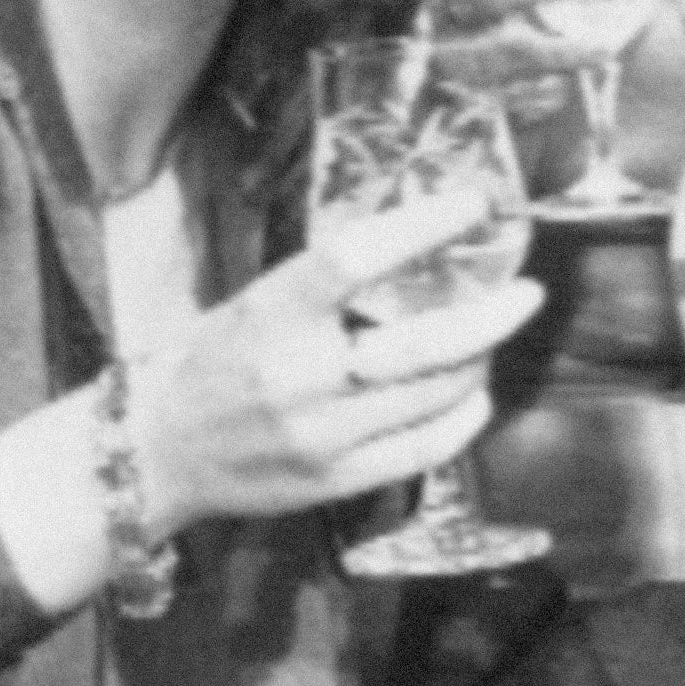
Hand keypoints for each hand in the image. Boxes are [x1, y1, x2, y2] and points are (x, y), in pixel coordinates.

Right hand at [125, 187, 540, 531]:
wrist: (157, 452)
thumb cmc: (210, 362)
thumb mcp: (252, 304)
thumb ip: (324, 284)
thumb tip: (417, 239)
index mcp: (268, 316)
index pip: (354, 258)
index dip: (421, 226)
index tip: (472, 205)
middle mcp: (297, 377)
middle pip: (421, 344)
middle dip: (490, 316)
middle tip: (527, 291)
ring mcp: (321, 435)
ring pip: (434, 395)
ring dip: (481, 360)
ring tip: (495, 335)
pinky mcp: (338, 480)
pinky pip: (426, 448)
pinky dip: (465, 416)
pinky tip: (476, 391)